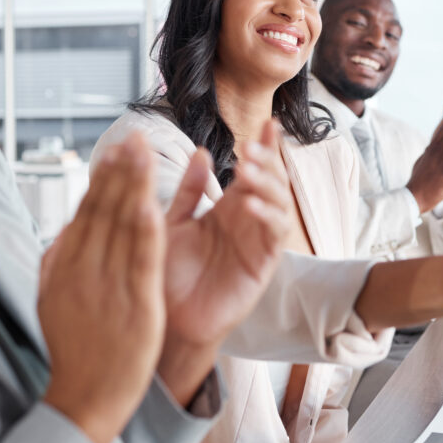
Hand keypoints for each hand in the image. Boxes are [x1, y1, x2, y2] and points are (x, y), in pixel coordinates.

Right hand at [39, 132, 165, 442]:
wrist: (85, 399)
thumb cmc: (75, 349)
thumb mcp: (54, 300)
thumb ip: (58, 261)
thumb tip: (64, 227)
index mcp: (65, 267)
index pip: (86, 211)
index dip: (102, 177)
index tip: (115, 148)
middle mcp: (83, 271)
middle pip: (103, 210)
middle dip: (120, 170)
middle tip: (134, 135)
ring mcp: (108, 287)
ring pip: (122, 227)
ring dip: (134, 186)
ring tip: (145, 153)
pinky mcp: (135, 305)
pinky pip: (141, 261)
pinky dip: (146, 229)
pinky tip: (153, 203)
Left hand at [158, 119, 292, 401]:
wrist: (164, 320)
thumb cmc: (165, 274)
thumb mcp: (170, 223)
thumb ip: (187, 191)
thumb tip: (199, 152)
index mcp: (226, 209)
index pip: (251, 170)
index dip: (262, 146)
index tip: (266, 121)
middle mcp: (246, 222)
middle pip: (271, 181)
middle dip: (267, 160)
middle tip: (252, 144)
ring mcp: (257, 243)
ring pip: (277, 203)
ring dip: (267, 183)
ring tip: (248, 167)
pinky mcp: (262, 266)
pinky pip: (273, 236)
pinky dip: (265, 216)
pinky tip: (248, 204)